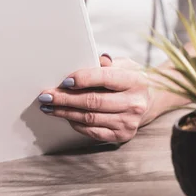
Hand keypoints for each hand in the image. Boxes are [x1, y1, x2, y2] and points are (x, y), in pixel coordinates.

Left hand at [37, 55, 153, 141]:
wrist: (149, 101)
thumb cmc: (130, 79)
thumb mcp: (124, 65)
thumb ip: (107, 63)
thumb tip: (92, 60)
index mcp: (135, 81)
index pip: (104, 78)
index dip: (82, 79)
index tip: (63, 81)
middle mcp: (134, 103)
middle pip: (93, 101)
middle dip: (65, 99)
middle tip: (46, 96)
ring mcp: (128, 122)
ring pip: (90, 118)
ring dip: (65, 112)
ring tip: (49, 107)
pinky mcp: (121, 136)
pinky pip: (93, 131)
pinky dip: (76, 123)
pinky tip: (65, 116)